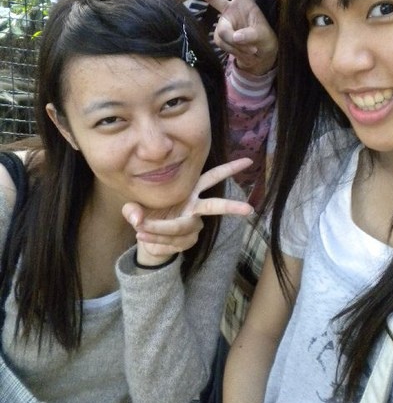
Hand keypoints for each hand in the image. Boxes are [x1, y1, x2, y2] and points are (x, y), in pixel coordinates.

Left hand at [122, 157, 252, 265]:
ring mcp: (194, 226)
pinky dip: (156, 241)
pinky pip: (173, 241)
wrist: (144, 236)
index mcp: (189, 190)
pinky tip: (146, 239)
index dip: (230, 169)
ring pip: (181, 227)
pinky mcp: (189, 241)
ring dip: (159, 230)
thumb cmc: (147, 211)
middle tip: (249, 209)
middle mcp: (196, 207)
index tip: (249, 161)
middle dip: (231, 207)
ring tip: (139, 231)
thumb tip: (138, 218)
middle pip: (215, 206)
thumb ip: (134, 209)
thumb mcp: (137, 206)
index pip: (212, 177)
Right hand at [178, 0, 277, 75]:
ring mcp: (223, 22)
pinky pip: (222, 42)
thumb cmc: (264, 41)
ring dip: (238, 44)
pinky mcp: (219, 36)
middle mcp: (231, 9)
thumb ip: (250, 35)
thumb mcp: (263, 37)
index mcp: (244, 1)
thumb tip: (235, 36)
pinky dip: (234, 50)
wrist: (260, 57)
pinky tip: (243, 52)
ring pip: (223, 32)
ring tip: (251, 49)